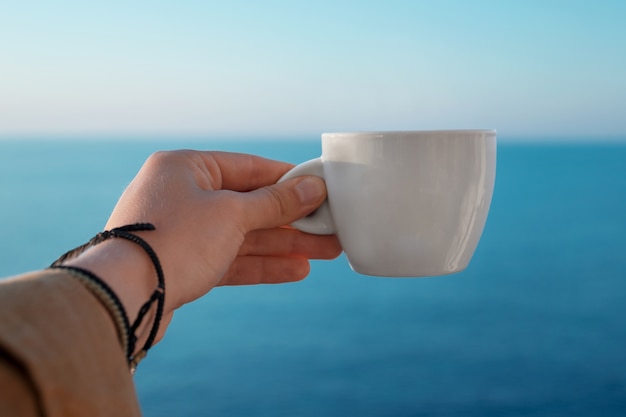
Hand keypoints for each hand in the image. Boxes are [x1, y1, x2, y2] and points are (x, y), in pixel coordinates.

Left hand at [66, 150, 340, 344]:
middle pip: (249, 204)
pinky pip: (229, 258)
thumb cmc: (175, 241)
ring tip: (325, 252)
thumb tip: (313, 187)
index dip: (289, 179)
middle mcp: (182, 195)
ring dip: (283, 244)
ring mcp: (182, 231)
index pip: (249, 168)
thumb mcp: (232, 214)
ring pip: (242, 235)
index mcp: (186, 167)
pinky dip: (261, 264)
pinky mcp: (183, 263)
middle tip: (331, 228)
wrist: (122, 297)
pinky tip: (296, 269)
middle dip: (292, 219)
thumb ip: (275, 202)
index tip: (322, 187)